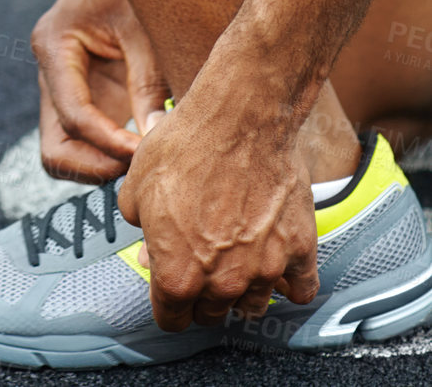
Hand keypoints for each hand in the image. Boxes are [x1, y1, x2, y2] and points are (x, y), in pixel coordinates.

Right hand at [32, 0, 169, 181]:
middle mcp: (51, 70)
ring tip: (143, 161)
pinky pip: (88, 140)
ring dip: (102, 164)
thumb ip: (148, 83)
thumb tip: (156, 140)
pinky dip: (110, 153)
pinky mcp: (85, 94)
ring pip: (66, 150)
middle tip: (138, 167)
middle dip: (95, 165)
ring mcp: (64, 86)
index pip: (73, 115)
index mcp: (54, 44)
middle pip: (55, 146)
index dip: (107, 143)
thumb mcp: (144, 29)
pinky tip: (144, 149)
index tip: (144, 153)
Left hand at [118, 96, 319, 330]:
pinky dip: (291, 282)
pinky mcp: (300, 253)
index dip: (168, 305)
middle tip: (202, 262)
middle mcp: (222, 284)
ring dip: (243, 289)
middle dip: (203, 295)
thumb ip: (139, 225)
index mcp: (177, 274)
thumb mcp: (137, 185)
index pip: (171, 319)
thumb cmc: (185, 147)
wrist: (239, 119)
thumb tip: (148, 240)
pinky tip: (279, 263)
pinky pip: (301, 290)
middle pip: (212, 314)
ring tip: (238, 258)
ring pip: (253, 305)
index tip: (171, 291)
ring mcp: (264, 271)